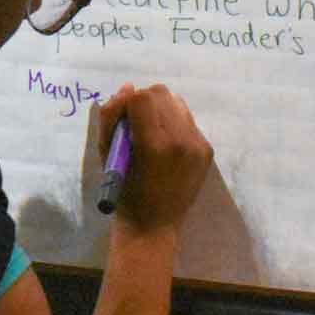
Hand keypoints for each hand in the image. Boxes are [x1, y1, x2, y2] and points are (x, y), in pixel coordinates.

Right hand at [95, 83, 212, 234]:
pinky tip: (166, 144)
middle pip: (161, 93)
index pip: (142, 97)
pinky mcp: (207, 150)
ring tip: (152, 132)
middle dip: (144, 102)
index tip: (123, 118)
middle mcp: (182, 141)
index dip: (128, 102)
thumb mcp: (107, 154)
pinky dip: (174, 124)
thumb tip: (126, 88)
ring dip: (161, 110)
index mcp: (154, 145)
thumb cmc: (123, 192)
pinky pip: (188, 120)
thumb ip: (111, 117)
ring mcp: (198, 146)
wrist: (153, 225)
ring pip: (177, 103)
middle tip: (136, 124)